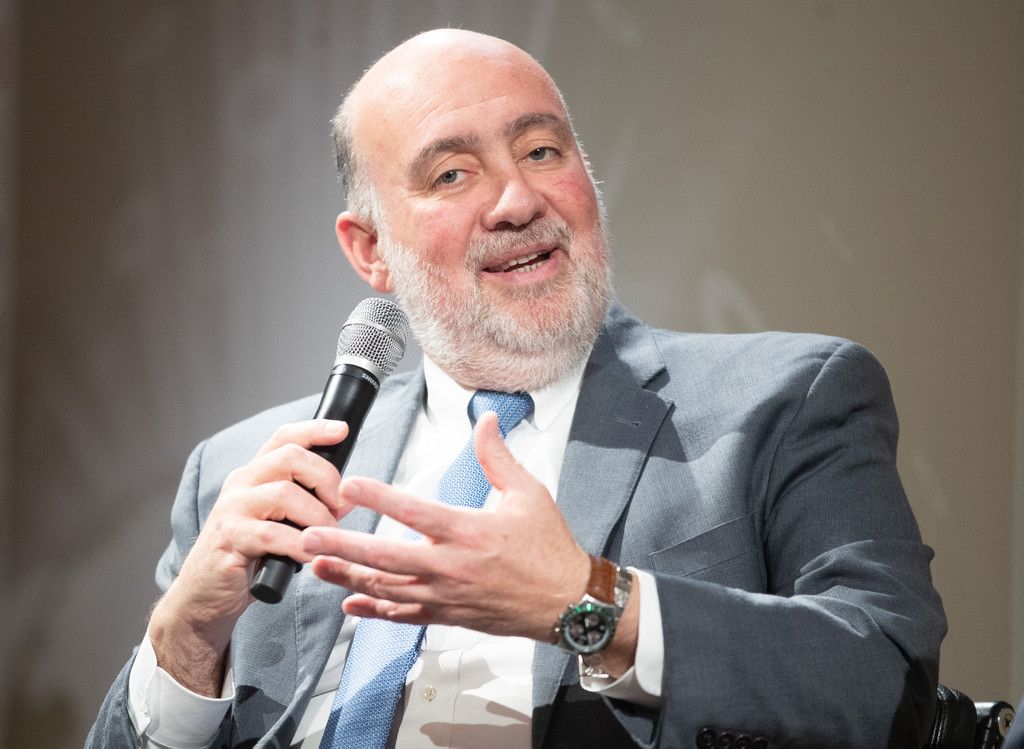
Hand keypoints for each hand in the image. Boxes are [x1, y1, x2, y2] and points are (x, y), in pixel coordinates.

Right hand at [149, 419, 349, 694]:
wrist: (204, 598)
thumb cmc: (247, 560)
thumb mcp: (279, 524)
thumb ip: (307, 506)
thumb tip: (347, 497)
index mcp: (253, 476)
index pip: (283, 438)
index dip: (314, 430)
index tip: (341, 430)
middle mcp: (240, 485)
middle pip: (290, 458)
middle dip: (326, 479)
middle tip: (339, 507)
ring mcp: (231, 511)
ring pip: (285, 494)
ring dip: (318, 516)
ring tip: (328, 537)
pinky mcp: (229, 540)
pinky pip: (273, 534)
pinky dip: (300, 545)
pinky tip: (309, 555)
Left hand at [302, 411, 590, 641]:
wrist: (567, 603)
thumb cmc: (549, 549)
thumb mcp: (529, 493)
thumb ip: (498, 457)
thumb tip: (485, 421)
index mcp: (469, 532)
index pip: (414, 512)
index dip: (379, 497)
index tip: (350, 484)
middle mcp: (451, 567)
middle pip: (384, 558)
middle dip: (341, 547)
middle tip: (307, 537)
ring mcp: (445, 596)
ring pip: (385, 589)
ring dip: (347, 577)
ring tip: (315, 565)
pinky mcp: (447, 615)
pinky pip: (402, 616)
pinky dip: (373, 611)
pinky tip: (350, 605)